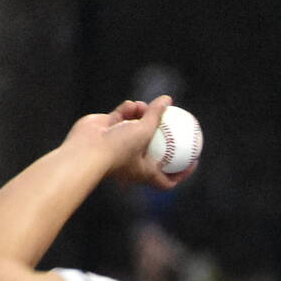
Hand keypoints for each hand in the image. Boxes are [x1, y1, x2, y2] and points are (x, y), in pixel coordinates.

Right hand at [63, 96, 188, 190]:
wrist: (87, 149)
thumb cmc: (118, 149)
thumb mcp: (144, 132)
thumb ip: (156, 115)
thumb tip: (168, 100)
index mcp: (143, 172)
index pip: (166, 181)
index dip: (181, 174)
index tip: (194, 161)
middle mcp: (132, 161)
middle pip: (153, 149)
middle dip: (161, 134)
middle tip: (172, 121)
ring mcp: (118, 145)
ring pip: (136, 127)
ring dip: (143, 115)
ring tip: (145, 107)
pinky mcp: (106, 130)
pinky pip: (121, 117)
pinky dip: (126, 111)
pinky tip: (131, 105)